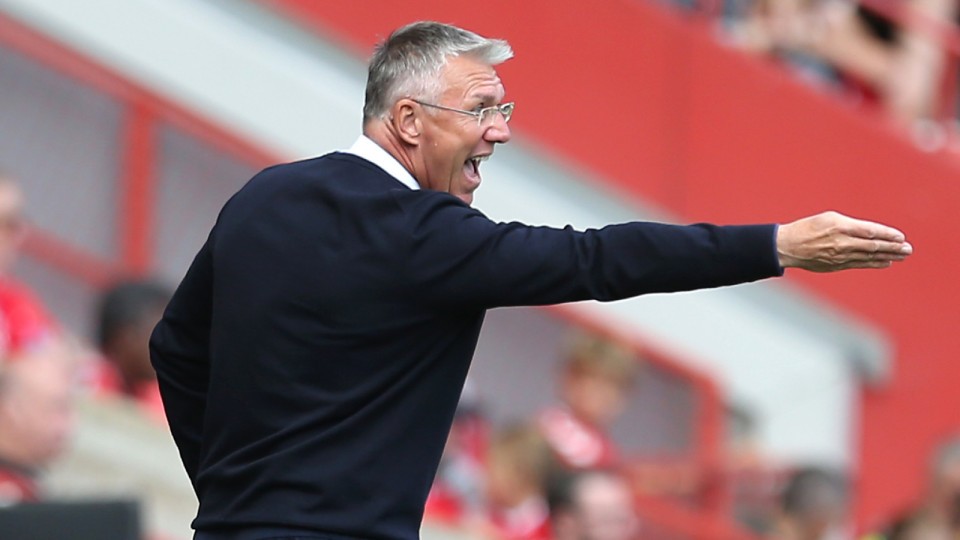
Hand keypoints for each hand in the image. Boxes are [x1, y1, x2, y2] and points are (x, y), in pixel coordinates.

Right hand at [777, 211, 911, 271]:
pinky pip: (860, 264)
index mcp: (840, 227)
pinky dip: (874, 264)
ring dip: (888, 256)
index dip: (887, 235)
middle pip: (873, 246)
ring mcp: (839, 256)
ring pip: (869, 257)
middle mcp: (842, 242)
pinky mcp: (836, 265)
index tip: (901, 237)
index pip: (870, 231)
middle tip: (908, 249)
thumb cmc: (808, 228)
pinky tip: (885, 262)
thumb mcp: (828, 219)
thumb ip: (850, 226)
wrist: (787, 246)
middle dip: (893, 247)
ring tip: (902, 256)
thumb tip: (871, 233)